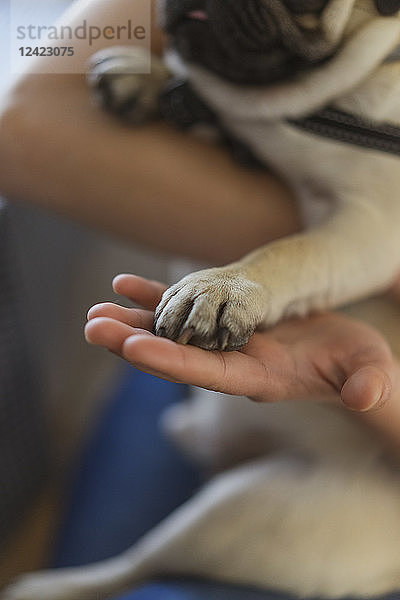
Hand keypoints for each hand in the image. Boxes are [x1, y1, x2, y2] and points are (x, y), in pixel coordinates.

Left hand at [85, 274, 397, 410]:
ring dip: (133, 322)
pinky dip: (154, 296)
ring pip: (172, 333)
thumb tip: (367, 395)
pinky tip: (124, 284)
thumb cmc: (361, 367)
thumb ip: (367, 385)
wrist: (347, 359)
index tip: (132, 348)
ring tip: (96, 311)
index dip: (172, 361)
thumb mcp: (369, 373)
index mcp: (260, 379)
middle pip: (176, 355)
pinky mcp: (227, 325)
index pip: (208, 373)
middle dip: (134, 343)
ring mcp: (226, 345)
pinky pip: (183, 309)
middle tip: (92, 326)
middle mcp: (233, 365)